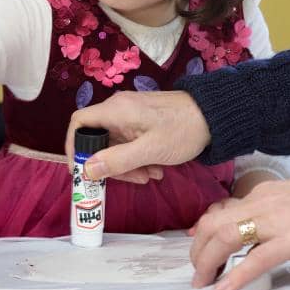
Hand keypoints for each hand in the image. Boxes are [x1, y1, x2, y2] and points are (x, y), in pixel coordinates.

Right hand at [65, 90, 209, 183]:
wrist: (214, 116)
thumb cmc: (183, 130)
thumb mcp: (149, 150)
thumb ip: (117, 160)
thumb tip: (86, 170)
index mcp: (116, 110)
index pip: (79, 122)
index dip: (75, 146)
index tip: (83, 170)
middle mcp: (119, 109)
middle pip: (98, 139)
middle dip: (111, 164)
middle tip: (133, 180)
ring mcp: (131, 116)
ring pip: (115, 145)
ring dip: (129, 165)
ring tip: (151, 176)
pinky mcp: (143, 123)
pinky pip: (130, 144)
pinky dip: (138, 159)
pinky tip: (157, 169)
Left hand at [189, 173, 289, 289]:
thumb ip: (277, 211)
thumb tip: (264, 231)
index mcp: (267, 192)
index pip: (224, 210)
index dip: (205, 231)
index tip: (200, 246)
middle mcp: (265, 202)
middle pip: (215, 223)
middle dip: (199, 249)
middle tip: (199, 271)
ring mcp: (277, 221)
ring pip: (225, 237)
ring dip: (208, 261)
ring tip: (203, 281)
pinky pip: (255, 259)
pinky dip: (235, 276)